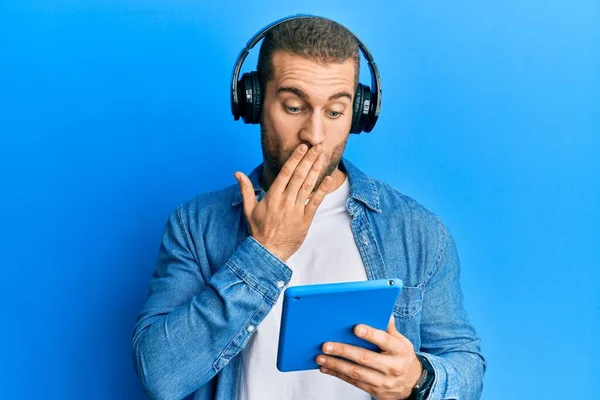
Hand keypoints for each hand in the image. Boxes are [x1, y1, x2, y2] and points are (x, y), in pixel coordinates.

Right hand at [234, 144, 331, 261]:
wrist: (268, 251)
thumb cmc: (258, 230)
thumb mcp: (249, 209)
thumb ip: (245, 189)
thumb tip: (237, 173)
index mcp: (272, 196)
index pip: (286, 173)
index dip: (295, 158)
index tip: (302, 147)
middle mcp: (285, 201)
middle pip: (299, 175)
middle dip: (309, 159)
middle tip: (318, 146)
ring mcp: (296, 210)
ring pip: (308, 186)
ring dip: (316, 170)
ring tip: (322, 157)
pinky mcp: (305, 220)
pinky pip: (315, 202)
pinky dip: (322, 190)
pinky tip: (328, 178)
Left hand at [315, 315, 422, 399]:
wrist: (413, 384)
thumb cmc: (403, 358)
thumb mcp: (402, 342)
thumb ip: (390, 329)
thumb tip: (384, 313)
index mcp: (399, 351)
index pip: (384, 340)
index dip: (370, 334)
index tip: (355, 328)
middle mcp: (392, 367)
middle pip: (365, 358)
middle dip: (344, 351)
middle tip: (326, 345)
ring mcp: (383, 381)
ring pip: (356, 373)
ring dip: (336, 364)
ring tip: (321, 357)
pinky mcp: (375, 391)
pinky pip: (353, 382)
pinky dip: (338, 374)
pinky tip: (326, 367)